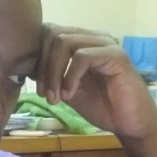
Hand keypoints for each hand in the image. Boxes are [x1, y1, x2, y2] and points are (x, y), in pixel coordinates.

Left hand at [37, 24, 156, 156]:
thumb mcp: (66, 89)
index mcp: (81, 42)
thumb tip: (26, 65)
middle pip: (53, 33)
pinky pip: (82, 56)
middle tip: (46, 94)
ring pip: (64, 42)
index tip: (36, 85)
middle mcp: (92, 37)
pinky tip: (70, 94)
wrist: (130, 124)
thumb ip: (50, 74)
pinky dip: (70, 76)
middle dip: (43, 65)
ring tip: (57, 97)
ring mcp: (105, 44)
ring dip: (54, 72)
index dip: (36, 57)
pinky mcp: (116, 56)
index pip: (48, 32)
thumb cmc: (102, 107)